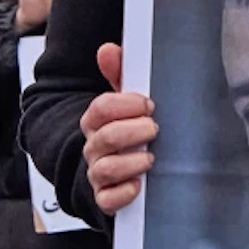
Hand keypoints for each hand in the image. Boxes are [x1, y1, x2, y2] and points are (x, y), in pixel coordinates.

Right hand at [81, 43, 155, 214]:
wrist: (118, 173)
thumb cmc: (126, 132)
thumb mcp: (125, 103)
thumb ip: (119, 74)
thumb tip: (108, 49)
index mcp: (96, 121)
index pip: (101, 108)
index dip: (125, 104)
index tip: (148, 103)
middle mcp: (94, 147)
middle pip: (105, 137)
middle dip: (133, 131)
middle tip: (154, 128)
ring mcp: (97, 173)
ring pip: (106, 169)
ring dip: (131, 162)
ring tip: (150, 157)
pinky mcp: (106, 198)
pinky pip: (108, 199)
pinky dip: (124, 193)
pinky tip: (139, 185)